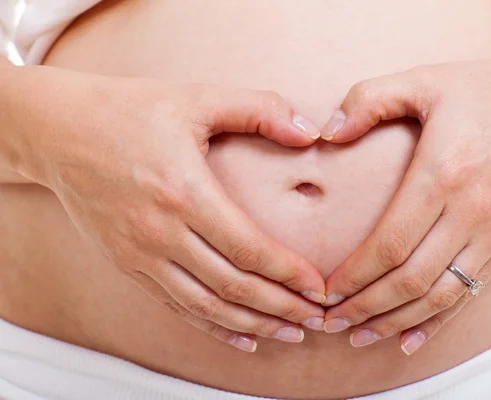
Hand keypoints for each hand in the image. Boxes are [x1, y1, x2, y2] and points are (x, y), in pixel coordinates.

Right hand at [9, 67, 326, 351]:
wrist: (59, 133)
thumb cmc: (130, 111)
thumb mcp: (196, 98)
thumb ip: (258, 109)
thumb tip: (309, 133)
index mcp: (184, 192)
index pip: (249, 248)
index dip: (290, 273)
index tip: (320, 287)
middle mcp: (161, 232)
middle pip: (233, 286)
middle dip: (281, 307)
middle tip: (318, 319)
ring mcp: (141, 254)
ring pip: (206, 306)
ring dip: (253, 324)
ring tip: (290, 332)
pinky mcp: (128, 264)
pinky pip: (177, 306)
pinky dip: (212, 327)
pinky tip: (242, 336)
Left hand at [321, 44, 490, 352]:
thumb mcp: (427, 80)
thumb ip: (370, 99)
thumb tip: (327, 132)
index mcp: (443, 174)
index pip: (388, 244)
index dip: (352, 276)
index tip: (323, 292)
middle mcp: (470, 213)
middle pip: (408, 280)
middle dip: (363, 308)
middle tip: (329, 323)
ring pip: (438, 297)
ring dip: (393, 322)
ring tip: (358, 336)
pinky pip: (469, 294)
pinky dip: (438, 322)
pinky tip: (410, 339)